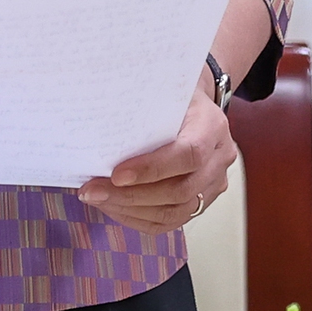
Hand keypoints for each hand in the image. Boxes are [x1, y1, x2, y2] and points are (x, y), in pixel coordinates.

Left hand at [76, 84, 233, 234]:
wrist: (196, 106)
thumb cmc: (174, 95)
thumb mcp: (162, 89)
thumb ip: (142, 106)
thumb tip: (98, 127)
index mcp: (212, 125)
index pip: (188, 154)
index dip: (152, 169)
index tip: (116, 175)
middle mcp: (219, 158)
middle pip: (180, 191)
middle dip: (131, 195)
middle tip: (92, 191)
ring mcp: (214, 183)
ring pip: (176, 213)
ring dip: (131, 210)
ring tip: (97, 199)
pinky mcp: (203, 201)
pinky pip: (172, 222)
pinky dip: (139, 218)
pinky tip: (113, 207)